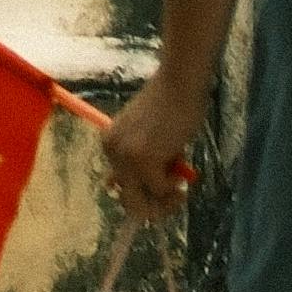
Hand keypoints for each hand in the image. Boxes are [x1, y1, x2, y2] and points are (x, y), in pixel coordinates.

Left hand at [97, 72, 207, 224]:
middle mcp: (112, 151)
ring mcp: (126, 157)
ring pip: (145, 203)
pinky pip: (160, 190)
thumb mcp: (147, 137)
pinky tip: (179, 165)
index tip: (165, 192)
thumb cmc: (170, 106)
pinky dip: (174, 186)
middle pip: (130, 203)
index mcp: (109, 144)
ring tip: (181, 185)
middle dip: (156, 207)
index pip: (121, 187)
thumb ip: (138, 161)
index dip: (145, 196)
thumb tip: (120, 189)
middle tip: (177, 195)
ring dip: (167, 200)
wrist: (179, 84)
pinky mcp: (143, 161)